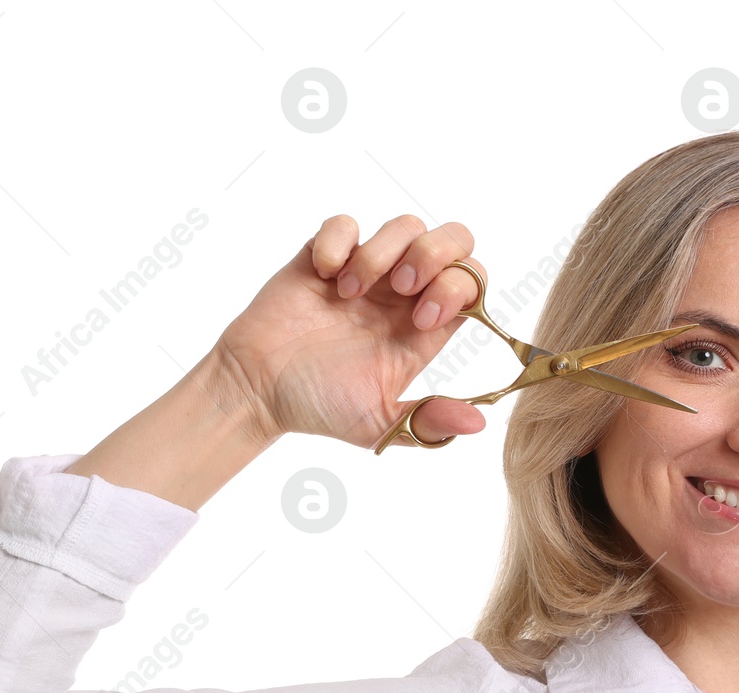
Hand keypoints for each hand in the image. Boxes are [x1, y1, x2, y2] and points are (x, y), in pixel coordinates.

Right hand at [216, 213, 490, 449]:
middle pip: (454, 241)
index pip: (472, 286)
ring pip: (406, 225)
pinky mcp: (325, 255)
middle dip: (436, 254)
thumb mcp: (381, 424)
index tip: (422, 319)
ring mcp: (366, 272)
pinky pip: (346, 222)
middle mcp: (402, 296)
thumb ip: (429, 421)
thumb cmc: (318, 407)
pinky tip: (323, 274)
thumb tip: (479, 423)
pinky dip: (338, 242)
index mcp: (423, 330)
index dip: (459, 291)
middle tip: (402, 287)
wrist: (259, 389)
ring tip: (349, 293)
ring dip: (383, 252)